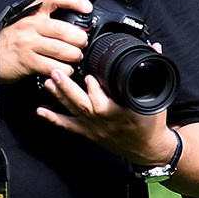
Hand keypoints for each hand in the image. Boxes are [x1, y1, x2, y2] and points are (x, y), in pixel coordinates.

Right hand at [0, 0, 90, 82]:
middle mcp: (30, 25)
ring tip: (75, 56)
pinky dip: (64, 70)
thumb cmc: (10, 38)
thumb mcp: (25, 18)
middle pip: (65, 30)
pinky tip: (65, 69)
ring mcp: (27, 44)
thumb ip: (46, 6)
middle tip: (82, 43)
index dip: (74, 0)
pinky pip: (53, 66)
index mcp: (32, 12)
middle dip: (81, 39)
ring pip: (62, 49)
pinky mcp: (26, 61)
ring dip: (74, 55)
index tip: (87, 8)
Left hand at [36, 67, 174, 167]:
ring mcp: (96, 129)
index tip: (88, 75)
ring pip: (74, 112)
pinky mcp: (90, 134)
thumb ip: (155, 71)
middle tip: (56, 72)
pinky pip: (69, 127)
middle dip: (67, 88)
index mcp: (123, 112)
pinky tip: (41, 111)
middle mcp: (106, 121)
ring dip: (60, 97)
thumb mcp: (157, 98)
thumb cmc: (153, 124)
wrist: (149, 149)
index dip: (95, 88)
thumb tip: (155, 48)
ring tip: (48, 82)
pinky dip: (54, 119)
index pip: (106, 100)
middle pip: (83, 104)